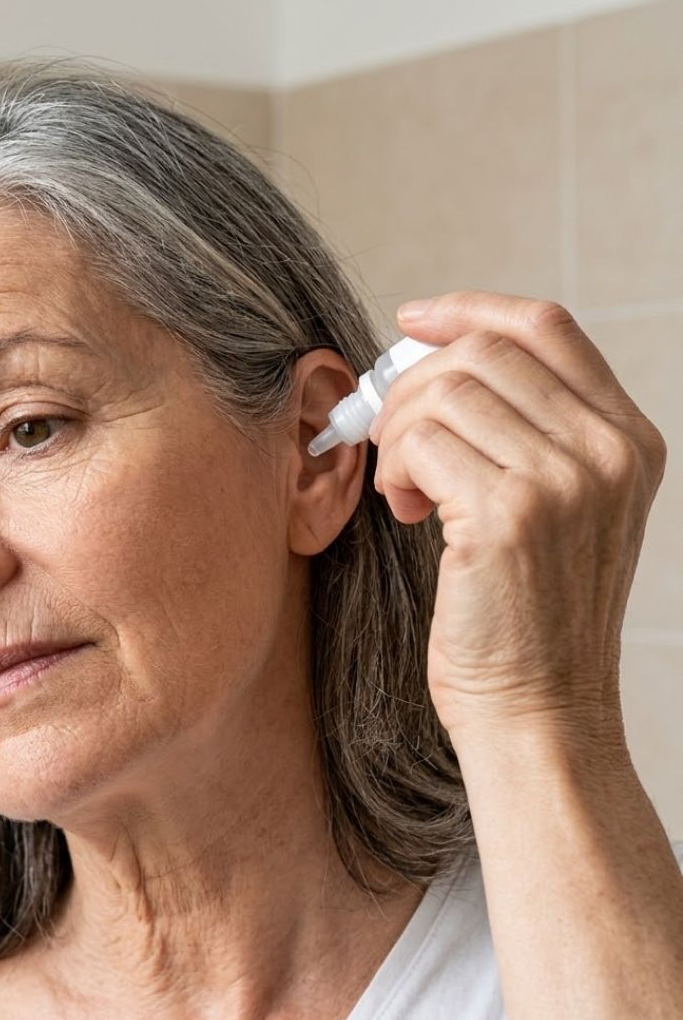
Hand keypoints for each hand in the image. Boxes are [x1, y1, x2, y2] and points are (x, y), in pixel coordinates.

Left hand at [368, 291, 667, 744]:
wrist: (538, 711)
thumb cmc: (526, 614)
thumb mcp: (556, 509)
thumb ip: (523, 431)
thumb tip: (434, 360)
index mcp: (628, 439)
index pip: (546, 326)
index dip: (469, 309)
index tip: (412, 321)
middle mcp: (608, 450)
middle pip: (480, 352)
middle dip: (410, 385)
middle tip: (390, 438)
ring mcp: (565, 480)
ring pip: (441, 392)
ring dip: (397, 432)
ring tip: (405, 487)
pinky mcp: (510, 514)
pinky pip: (420, 441)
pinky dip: (393, 466)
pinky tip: (405, 508)